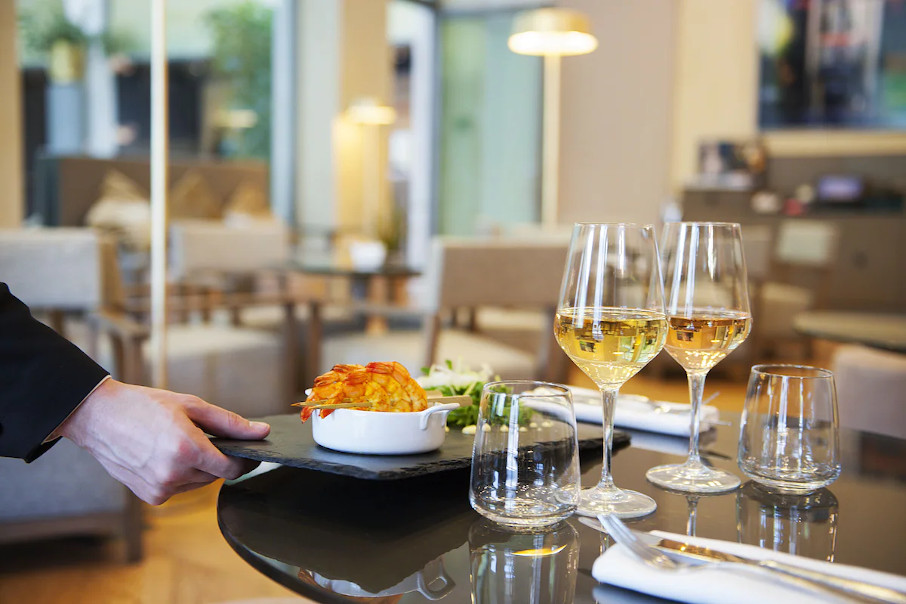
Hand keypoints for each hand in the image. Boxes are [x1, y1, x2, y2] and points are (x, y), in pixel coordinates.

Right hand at [58, 378, 269, 504]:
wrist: (98, 418)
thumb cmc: (144, 406)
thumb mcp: (191, 406)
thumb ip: (230, 422)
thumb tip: (262, 432)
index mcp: (187, 450)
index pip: (232, 469)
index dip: (244, 461)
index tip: (248, 452)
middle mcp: (174, 474)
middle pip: (216, 475)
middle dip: (217, 458)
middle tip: (201, 436)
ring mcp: (161, 488)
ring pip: (199, 483)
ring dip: (198, 467)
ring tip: (177, 443)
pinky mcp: (151, 496)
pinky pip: (180, 488)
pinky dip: (180, 474)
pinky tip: (163, 456)